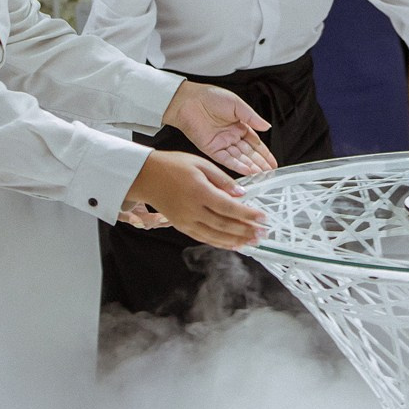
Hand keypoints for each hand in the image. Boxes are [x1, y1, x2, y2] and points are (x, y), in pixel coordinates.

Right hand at [128, 151, 264, 248]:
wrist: (146, 176)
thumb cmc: (172, 166)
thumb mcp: (201, 164)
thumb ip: (223, 180)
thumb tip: (241, 193)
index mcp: (199, 191)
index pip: (229, 207)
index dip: (248, 215)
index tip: (262, 218)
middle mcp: (192, 209)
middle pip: (224, 225)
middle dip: (246, 231)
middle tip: (262, 233)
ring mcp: (186, 221)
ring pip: (215, 236)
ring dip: (236, 241)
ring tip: (252, 242)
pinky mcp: (182, 226)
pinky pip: (204, 238)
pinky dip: (220, 243)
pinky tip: (233, 244)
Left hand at [163, 81, 276, 174]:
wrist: (188, 100)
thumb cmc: (210, 97)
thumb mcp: (237, 104)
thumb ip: (252, 118)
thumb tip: (267, 127)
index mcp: (239, 125)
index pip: (255, 143)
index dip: (264, 153)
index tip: (273, 162)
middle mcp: (231, 136)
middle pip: (249, 153)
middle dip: (260, 163)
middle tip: (270, 172)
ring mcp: (222, 144)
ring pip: (239, 158)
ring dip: (250, 166)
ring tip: (261, 174)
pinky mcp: (211, 149)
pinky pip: (226, 159)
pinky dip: (236, 165)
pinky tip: (247, 170)